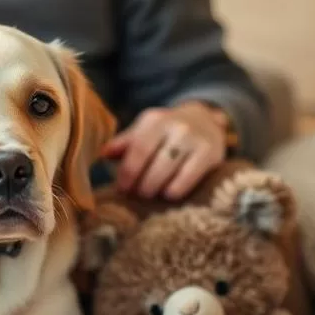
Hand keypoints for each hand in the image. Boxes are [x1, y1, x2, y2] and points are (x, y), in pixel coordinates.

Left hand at [102, 101, 225, 200]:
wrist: (206, 121)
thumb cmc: (167, 132)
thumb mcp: (146, 131)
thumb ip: (125, 143)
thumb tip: (103, 154)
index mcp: (154, 119)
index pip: (137, 148)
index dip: (127, 172)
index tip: (121, 189)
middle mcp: (175, 125)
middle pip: (151, 161)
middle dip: (140, 183)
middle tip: (135, 195)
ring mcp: (195, 138)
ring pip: (168, 171)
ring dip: (154, 188)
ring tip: (149, 194)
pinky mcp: (211, 153)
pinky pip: (188, 178)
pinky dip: (174, 190)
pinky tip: (168, 194)